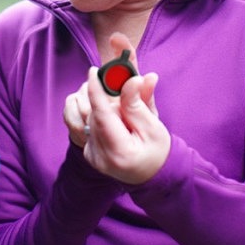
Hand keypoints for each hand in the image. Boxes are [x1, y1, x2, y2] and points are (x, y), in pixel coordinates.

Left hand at [64, 33, 169, 184]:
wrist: (151, 172)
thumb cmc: (156, 150)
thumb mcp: (153, 126)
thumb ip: (139, 103)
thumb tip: (134, 79)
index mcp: (120, 152)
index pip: (102, 115)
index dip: (96, 91)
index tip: (93, 71)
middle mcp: (100, 157)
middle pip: (95, 114)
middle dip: (107, 100)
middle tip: (124, 95)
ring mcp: (91, 157)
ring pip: (89, 118)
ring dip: (104, 110)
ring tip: (123, 117)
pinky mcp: (87, 153)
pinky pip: (87, 125)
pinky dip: (100, 118)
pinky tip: (115, 124)